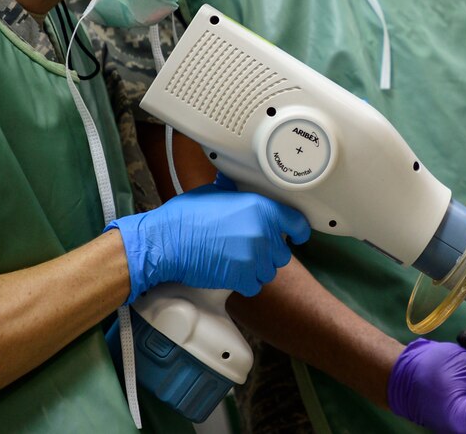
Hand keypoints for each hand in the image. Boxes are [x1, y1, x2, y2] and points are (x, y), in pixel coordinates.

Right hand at [106, 183, 310, 301]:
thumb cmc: (186, 216)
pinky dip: (245, 283)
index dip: (298, 230)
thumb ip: (235, 189)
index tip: (297, 235)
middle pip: (282, 252)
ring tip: (237, 260)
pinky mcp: (241, 277)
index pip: (297, 223)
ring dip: (257, 268)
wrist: (167, 242)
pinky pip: (255, 285)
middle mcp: (262, 232)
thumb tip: (236, 180)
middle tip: (249, 248)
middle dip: (269, 252)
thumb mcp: (214, 192)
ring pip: (269, 271)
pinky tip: (231, 273)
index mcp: (260, 208)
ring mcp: (254, 257)